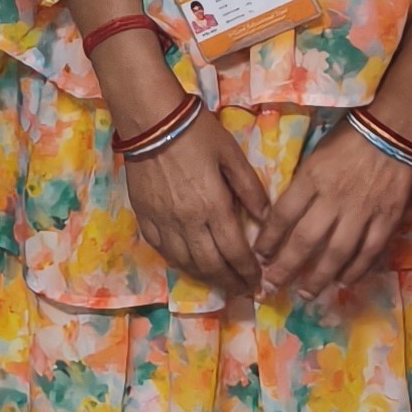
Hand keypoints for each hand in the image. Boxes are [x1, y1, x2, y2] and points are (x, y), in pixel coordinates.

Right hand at [121, 107, 269, 293]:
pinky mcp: (145, 218)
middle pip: (211, 266)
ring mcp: (164, 223)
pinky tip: (188, 264)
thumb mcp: (231, 155)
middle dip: (229, 282)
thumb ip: (250, 189)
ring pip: (186, 263)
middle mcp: (189, 223)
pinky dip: (179, 263)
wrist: (151, 121)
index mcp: (214, 207)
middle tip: (241, 289)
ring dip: (205, 277)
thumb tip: (266, 219)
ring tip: (219, 282)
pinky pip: (163, 251)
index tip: (258, 282)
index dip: (248, 272)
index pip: (235, 252)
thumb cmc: (197, 134)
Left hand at [255, 120, 411, 305]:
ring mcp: (362, 211)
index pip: (283, 214)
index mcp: (312, 177)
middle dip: (286, 267)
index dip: (268, 240)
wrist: (393, 131)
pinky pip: (369, 251)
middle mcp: (334, 197)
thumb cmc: (349, 139)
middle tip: (273, 285)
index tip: (259, 256)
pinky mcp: (387, 219)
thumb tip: (285, 217)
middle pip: (305, 240)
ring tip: (306, 293)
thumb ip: (302, 185)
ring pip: (337, 253)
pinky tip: (343, 282)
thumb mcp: (315, 154)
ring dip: (319, 277)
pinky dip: (355, 270)